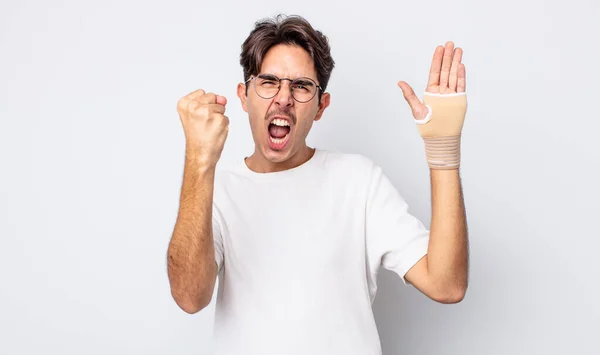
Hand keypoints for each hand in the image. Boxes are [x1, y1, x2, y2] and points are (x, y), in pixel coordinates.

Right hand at [176, 89, 228, 165]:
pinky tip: (214, 131)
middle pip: (213, 96)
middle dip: (212, 108)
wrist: (200, 154)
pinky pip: (226, 117)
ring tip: (208, 127)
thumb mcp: (195, 115)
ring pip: (221, 107)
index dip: (203, 104)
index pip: (202, 92)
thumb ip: (208, 102)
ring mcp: (207, 112)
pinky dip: (223, 124)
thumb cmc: (196, 137)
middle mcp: (194, 106)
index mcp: (184, 103)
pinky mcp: (219, 120)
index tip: (197, 117)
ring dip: (218, 117)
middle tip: (203, 123)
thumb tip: (222, 99)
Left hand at [397, 42, 467, 168]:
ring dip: (456, 62)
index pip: (434, 71)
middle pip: (445, 70)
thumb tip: (399, 82)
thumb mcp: (416, 109)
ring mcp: (451, 94)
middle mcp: (442, 90)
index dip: (437, 59)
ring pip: (454, 75)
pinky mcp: (459, 100)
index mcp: (431, 91)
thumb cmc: (427, 125)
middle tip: (450, 43)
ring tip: (458, 50)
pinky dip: (461, 75)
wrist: (440, 137)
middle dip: (448, 56)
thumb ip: (409, 95)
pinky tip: (461, 65)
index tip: (439, 48)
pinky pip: (461, 85)